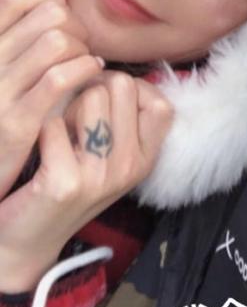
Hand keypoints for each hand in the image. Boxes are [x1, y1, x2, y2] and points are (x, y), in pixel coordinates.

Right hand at [0, 0, 101, 197]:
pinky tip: (91, 77)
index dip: (51, 1)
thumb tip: (51, 14)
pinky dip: (84, 71)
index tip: (64, 23)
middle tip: (83, 48)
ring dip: (83, 50)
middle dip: (76, 27)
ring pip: (56, 41)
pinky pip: (59, 78)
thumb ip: (13, 46)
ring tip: (88, 66)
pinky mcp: (15, 122)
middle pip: (46, 14)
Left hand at [0, 71, 172, 292]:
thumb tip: (109, 66)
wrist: (26, 240)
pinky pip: (53, 122)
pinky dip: (41, 128)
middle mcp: (131, 167)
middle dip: (92, 89)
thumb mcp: (106, 155)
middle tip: (75, 118)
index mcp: (146, 159)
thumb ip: (120, 118)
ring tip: (59, 133)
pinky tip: (40, 150)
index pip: (160, 102)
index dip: (128, 88)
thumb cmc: (65, 182)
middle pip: (122, 86)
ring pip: (91, 96)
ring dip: (66, 106)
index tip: (104, 101)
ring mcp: (101, 176)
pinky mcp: (67, 181)